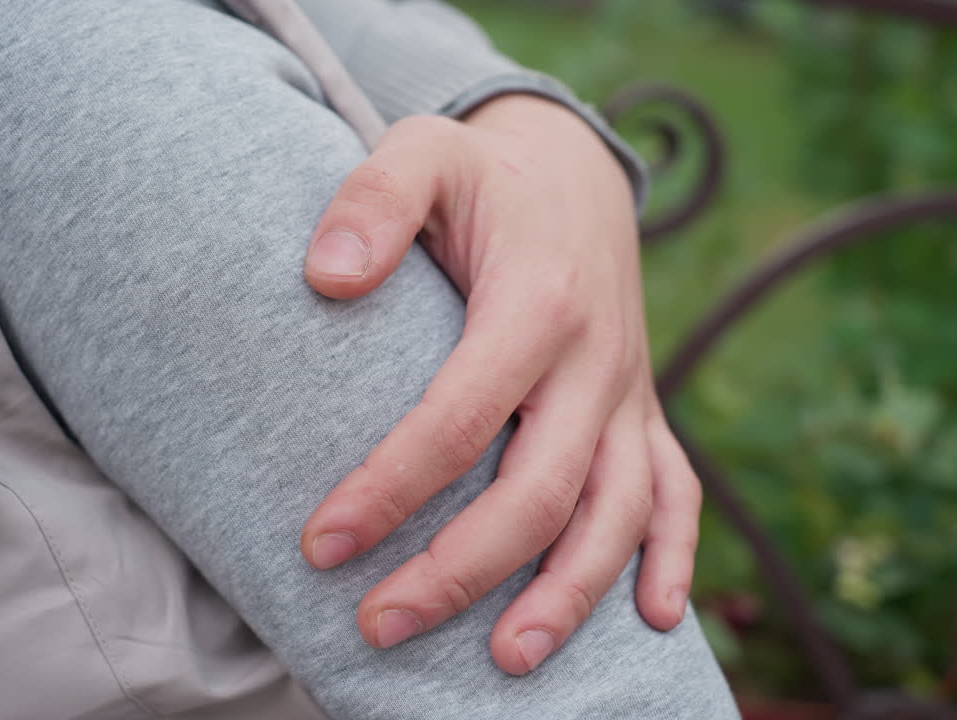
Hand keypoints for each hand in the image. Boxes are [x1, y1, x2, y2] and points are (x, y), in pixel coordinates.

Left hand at [298, 95, 701, 674]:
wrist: (570, 175)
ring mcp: (627, 393)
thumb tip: (327, 277)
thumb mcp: (423, 152)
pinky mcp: (642, 413)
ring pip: (618, 512)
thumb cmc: (480, 176)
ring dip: (568, 595)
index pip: (461, 417)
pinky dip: (673, 557)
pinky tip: (660, 622)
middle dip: (460, 570)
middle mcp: (595, 360)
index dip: (391, 489)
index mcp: (538, 301)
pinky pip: (677, 494)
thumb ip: (374, 199)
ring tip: (504, 661)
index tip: (321, 544)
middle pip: (539, 489)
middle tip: (379, 624)